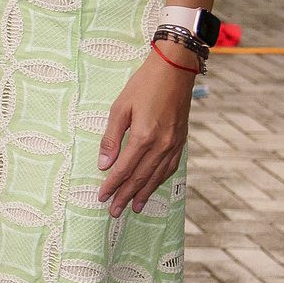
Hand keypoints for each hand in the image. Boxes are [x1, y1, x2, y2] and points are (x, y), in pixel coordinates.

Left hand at [96, 49, 196, 216]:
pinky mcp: (181, 141)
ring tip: (134, 208)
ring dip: (144, 193)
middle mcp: (161, 146)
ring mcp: (174, 145)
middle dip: (126, 196)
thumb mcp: (120, 107)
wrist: (174, 71)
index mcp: (143, 137)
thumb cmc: (143, 85)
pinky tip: (152, 186)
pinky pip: (169, 168)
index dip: (112, 185)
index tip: (102, 197)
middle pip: (140, 178)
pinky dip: (159, 180)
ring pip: (156, 176)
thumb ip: (112, 138)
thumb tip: (104, 165)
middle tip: (114, 211)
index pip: (124, 169)